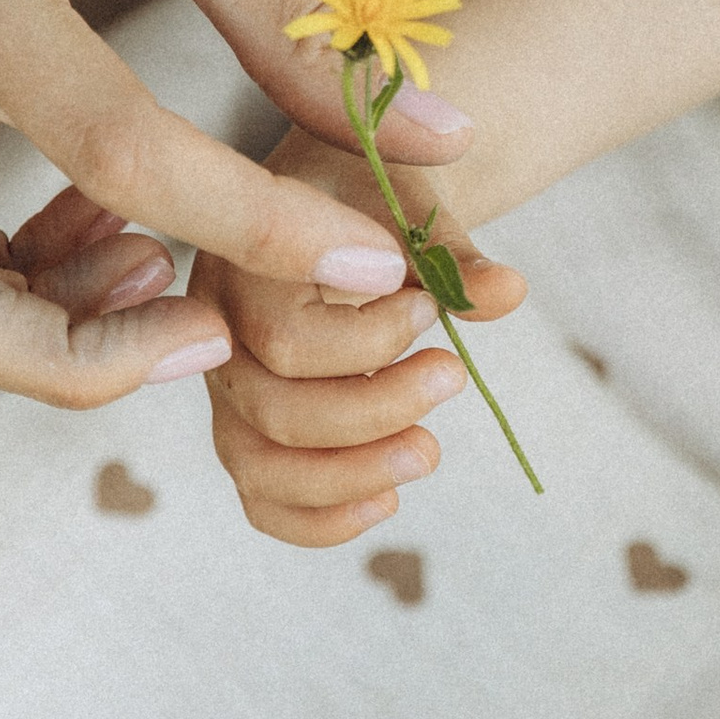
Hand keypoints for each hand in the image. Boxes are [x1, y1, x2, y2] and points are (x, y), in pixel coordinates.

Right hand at [0, 0, 469, 400]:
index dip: (255, 226)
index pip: (114, 154)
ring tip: (171, 274)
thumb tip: (428, 140)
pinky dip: (7, 268)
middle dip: (66, 357)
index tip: (369, 261)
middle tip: (209, 327)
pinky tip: (121, 225)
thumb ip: (298, 19)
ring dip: (27, 323)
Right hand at [194, 133, 527, 545]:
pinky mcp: (245, 431)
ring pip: (261, 469)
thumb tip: (506, 293)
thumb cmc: (364, 198)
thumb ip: (450, 253)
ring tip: (430, 452)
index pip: (291, 344)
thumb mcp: (407, 205)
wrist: (328, 201)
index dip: (373, 342)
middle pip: (276, 415)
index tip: (429, 309)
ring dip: (353, 478)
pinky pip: (263, 501)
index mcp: (240, 269)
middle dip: (377, 412)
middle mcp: (213, 337)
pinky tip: (390, 498)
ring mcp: (223, 392)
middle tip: (454, 376)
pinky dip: (323, 520)